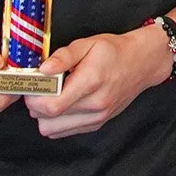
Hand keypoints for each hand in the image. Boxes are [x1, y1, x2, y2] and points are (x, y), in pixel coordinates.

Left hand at [22, 27, 172, 138]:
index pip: (51, 105)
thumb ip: (63, 56)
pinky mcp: (96, 124)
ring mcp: (97, 117)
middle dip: (36, 105)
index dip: (34, 97)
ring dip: (44, 115)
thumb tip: (43, 70)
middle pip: (48, 121)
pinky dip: (56, 121)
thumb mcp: (88, 43)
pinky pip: (64, 132)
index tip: (33, 84)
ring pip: (52, 130)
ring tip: (52, 95)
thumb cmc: (115, 52)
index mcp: (91, 82)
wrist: (142, 63)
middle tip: (40, 88)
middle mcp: (95, 105)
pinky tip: (63, 103)